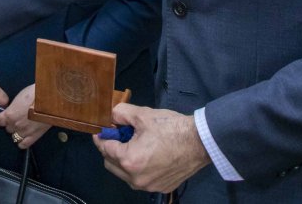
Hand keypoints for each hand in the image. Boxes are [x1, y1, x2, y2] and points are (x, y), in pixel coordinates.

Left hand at [0, 84, 48, 148]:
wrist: (49, 99)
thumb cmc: (34, 93)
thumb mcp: (19, 98)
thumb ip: (13, 108)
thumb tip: (12, 111)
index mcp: (9, 114)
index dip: (2, 118)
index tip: (6, 116)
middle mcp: (14, 125)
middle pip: (7, 129)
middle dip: (11, 125)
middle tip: (18, 119)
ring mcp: (24, 132)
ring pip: (14, 137)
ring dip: (17, 133)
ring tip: (23, 127)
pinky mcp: (34, 137)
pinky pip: (23, 145)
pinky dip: (22, 142)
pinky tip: (25, 136)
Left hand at [94, 103, 208, 192]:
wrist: (200, 142)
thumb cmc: (171, 127)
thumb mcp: (142, 114)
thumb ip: (120, 113)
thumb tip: (110, 115)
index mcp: (129, 160)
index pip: (104, 149)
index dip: (102, 137)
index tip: (102, 130)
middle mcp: (136, 179)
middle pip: (111, 164)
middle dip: (110, 149)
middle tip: (119, 135)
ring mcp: (149, 186)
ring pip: (125, 174)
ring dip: (123, 161)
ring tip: (134, 144)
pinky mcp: (161, 188)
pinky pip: (141, 179)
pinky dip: (138, 169)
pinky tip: (148, 155)